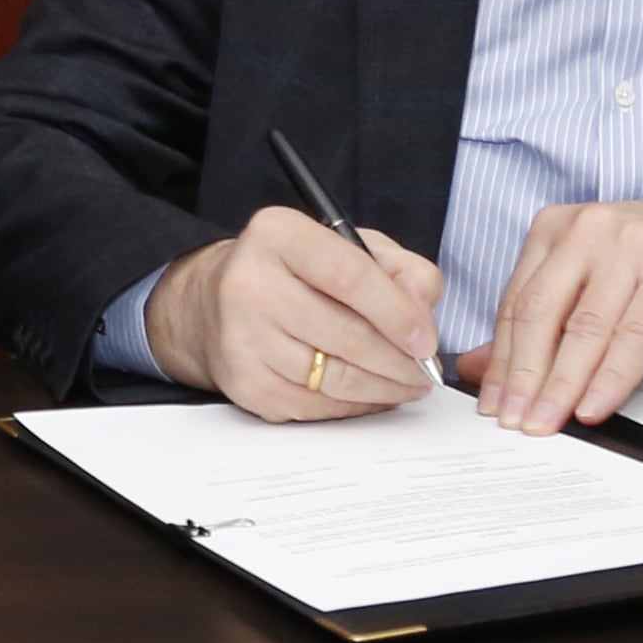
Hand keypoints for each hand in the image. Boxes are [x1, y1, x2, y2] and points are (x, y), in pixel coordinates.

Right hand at [140, 206, 442, 422]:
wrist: (214, 304)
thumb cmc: (294, 272)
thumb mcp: (347, 246)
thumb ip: (400, 269)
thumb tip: (423, 315)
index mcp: (278, 235)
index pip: (348, 275)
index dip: (397, 312)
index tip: (427, 340)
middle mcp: (250, 283)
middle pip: (347, 335)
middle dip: (400, 361)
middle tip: (426, 370)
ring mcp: (243, 339)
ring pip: (336, 379)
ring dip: (386, 388)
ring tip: (409, 383)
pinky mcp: (246, 384)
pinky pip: (318, 407)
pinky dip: (356, 406)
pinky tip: (373, 393)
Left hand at [457, 195, 642, 431]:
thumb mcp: (592, 279)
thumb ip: (540, 318)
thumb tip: (479, 366)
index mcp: (557, 226)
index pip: (515, 301)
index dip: (499, 357)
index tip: (490, 402)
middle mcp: (588, 228)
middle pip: (541, 313)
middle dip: (522, 375)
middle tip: (513, 420)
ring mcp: (630, 246)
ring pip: (584, 328)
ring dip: (561, 385)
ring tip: (546, 422)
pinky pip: (632, 336)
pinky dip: (609, 378)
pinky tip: (593, 407)